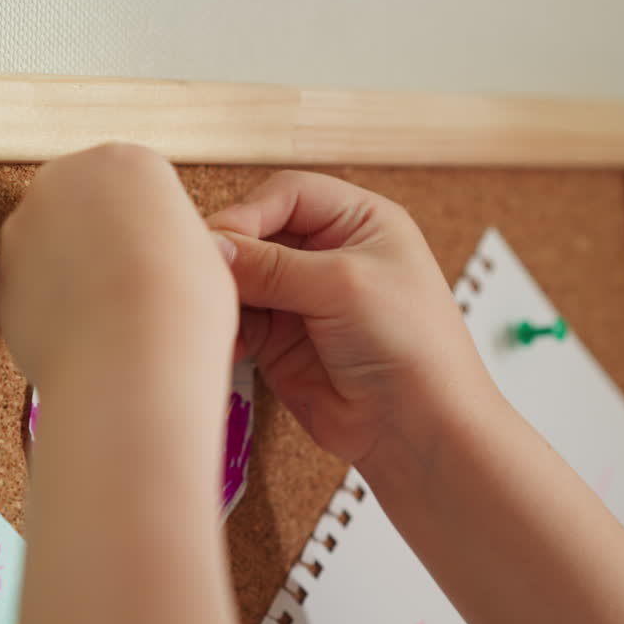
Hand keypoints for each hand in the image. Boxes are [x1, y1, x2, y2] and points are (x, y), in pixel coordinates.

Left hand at [0, 144, 236, 402]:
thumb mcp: (204, 255)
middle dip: (102, 240)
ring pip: (52, 246)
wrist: (129, 362)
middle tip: (133, 285)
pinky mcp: (0, 278)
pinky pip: (32, 288)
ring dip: (73, 272)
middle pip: (84, 206)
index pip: (137, 185)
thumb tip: (168, 255)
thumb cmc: (179, 308)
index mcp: (124, 161)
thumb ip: (171, 240)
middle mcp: (64, 180)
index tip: (165, 259)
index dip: (154, 228)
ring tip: (109, 316)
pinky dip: (52, 308)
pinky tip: (84, 335)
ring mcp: (23, 228)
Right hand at [208, 171, 499, 471]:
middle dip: (231, 254)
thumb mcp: (343, 285)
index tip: (219, 241)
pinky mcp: (281, 341)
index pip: (287, 194)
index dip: (250, 213)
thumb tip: (210, 246)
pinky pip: (239, 321)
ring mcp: (302, 299)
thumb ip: (272, 264)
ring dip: (224, 294)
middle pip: (258, 233)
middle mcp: (328, 255)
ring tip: (215, 313)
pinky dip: (225, 328)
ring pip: (242, 278)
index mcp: (359, 222)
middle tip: (206, 275)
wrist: (418, 429)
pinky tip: (227, 343)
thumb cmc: (411, 345)